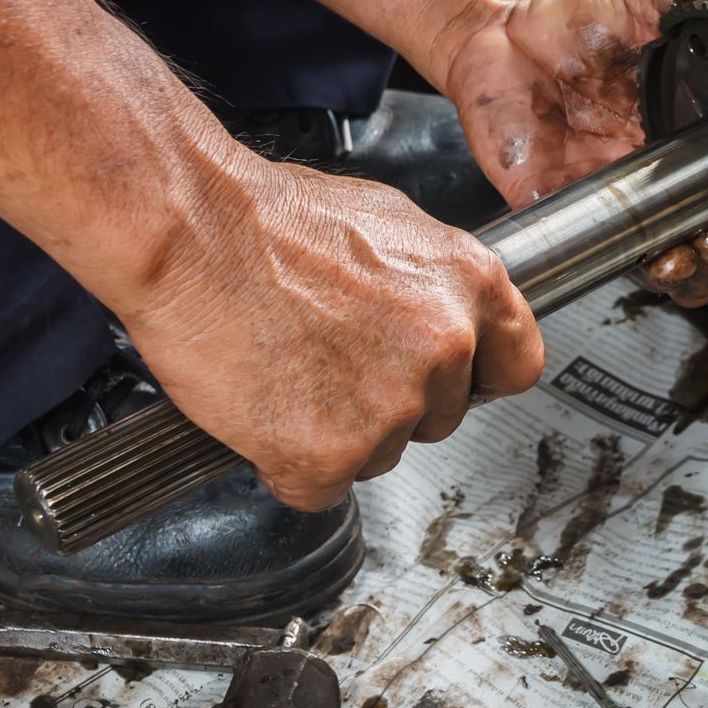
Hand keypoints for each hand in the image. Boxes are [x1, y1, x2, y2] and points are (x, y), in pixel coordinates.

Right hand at [115, 156, 542, 509]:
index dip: (478, 379)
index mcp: (470, 284)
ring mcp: (392, 405)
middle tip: (331, 362)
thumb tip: (446, 315)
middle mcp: (445, 345)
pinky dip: (289, 464)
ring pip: (382, 454)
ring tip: (290, 371)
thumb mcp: (388, 225)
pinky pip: (322, 487)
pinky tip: (265, 410)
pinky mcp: (330, 454)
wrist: (190, 231)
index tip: (454, 384)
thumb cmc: (268, 220)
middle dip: (393, 404)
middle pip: (441, 417)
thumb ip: (433, 283)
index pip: (516, 366)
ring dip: (340, 433)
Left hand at [444, 0, 707, 307]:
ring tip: (679, 262)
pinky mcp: (559, 206)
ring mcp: (607, 194)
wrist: (496, 30)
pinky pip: (591, 253)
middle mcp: (649, 172)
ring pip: (654, 259)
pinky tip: (633, 260)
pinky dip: (615, 267)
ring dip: (677, 275)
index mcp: (678, 131)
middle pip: (698, 238)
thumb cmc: (569, 17)